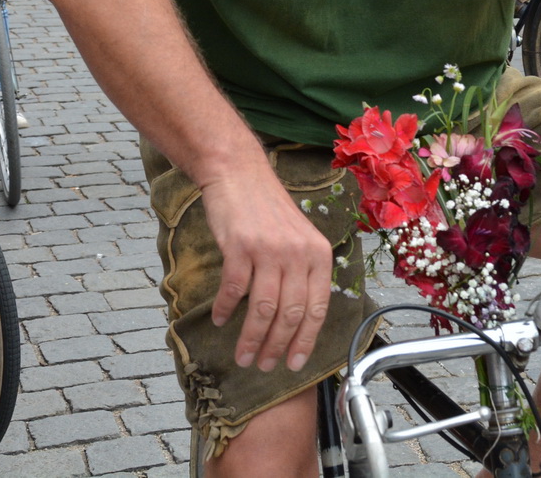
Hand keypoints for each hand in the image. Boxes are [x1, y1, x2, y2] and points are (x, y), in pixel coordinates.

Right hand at [201, 174, 332, 372]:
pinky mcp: (240, 246)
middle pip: (290, 315)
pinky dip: (226, 309)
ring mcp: (270, 250)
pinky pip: (234, 289)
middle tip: (263, 365)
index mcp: (318, 254)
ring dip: (251, 339)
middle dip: (277, 347)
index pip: (317, 309)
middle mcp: (299, 253)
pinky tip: (221, 320)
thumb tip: (299, 321)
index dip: (305, 342)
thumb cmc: (268, 211)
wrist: (240, 174)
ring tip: (243, 355)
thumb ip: (303, 274)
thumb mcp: (299, 239)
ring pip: (263, 309)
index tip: (294, 365)